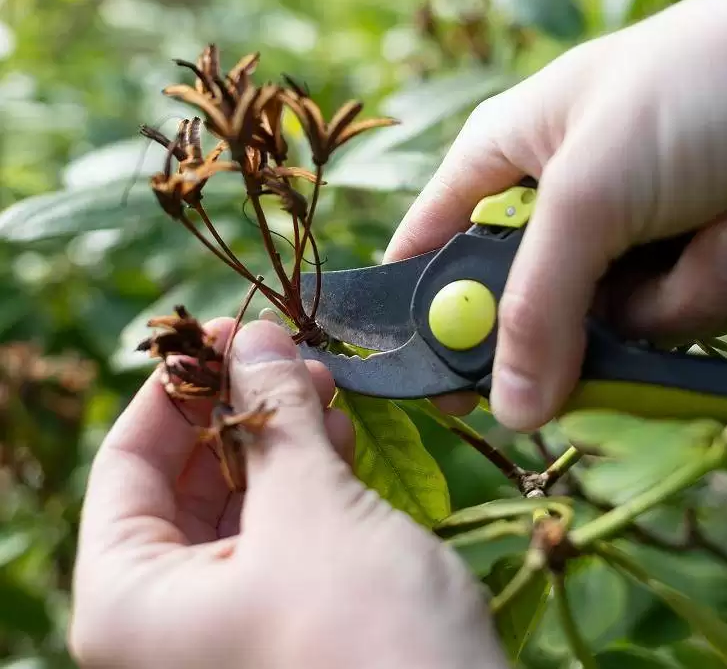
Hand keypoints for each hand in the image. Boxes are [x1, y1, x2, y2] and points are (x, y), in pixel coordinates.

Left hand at [69, 319, 506, 668]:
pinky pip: (278, 528)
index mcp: (129, 601)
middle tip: (285, 352)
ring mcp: (226, 621)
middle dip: (238, 406)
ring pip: (238, 498)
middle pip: (184, 478)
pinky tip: (336, 438)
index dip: (175, 388)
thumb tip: (256, 336)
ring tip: (322, 385)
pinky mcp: (283, 618)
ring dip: (279, 435)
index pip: (126, 462)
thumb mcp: (311, 508)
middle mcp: (165, 617)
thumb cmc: (363, 634)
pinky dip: (304, 476)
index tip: (224, 329)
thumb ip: (276, 415)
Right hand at [386, 0, 726, 430]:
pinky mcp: (694, 254)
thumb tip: (510, 412)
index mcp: (503, 159)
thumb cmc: (694, 87)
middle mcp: (561, 203)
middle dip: (599, 315)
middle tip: (626, 312)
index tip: (449, 387)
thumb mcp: (594, 190)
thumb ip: (540, 304)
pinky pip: (696, 313)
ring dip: (691, 290)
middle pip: (536, 312)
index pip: (433, 250)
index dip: (432, 319)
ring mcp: (629, 234)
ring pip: (629, 325)